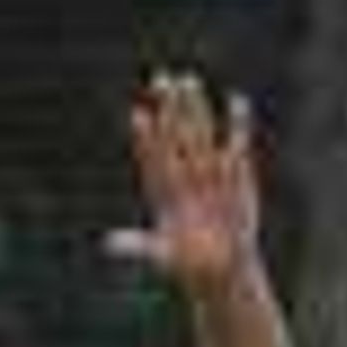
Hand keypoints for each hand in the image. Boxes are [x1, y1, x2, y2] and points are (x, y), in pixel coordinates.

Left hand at [108, 72, 260, 291]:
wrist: (220, 266)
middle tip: (162, 80)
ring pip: (198, 134)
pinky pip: (235, 144)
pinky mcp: (233, 175)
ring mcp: (207, 171)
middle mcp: (182, 174)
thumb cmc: (186, 263)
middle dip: (168, 110)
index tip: (139, 117)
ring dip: (194, 108)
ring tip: (189, 80)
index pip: (151, 157)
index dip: (145, 138)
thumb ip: (138, 246)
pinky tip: (238, 102)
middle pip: (173, 136)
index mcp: (162, 190)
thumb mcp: (161, 257)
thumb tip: (108, 245)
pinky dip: (238, 125)